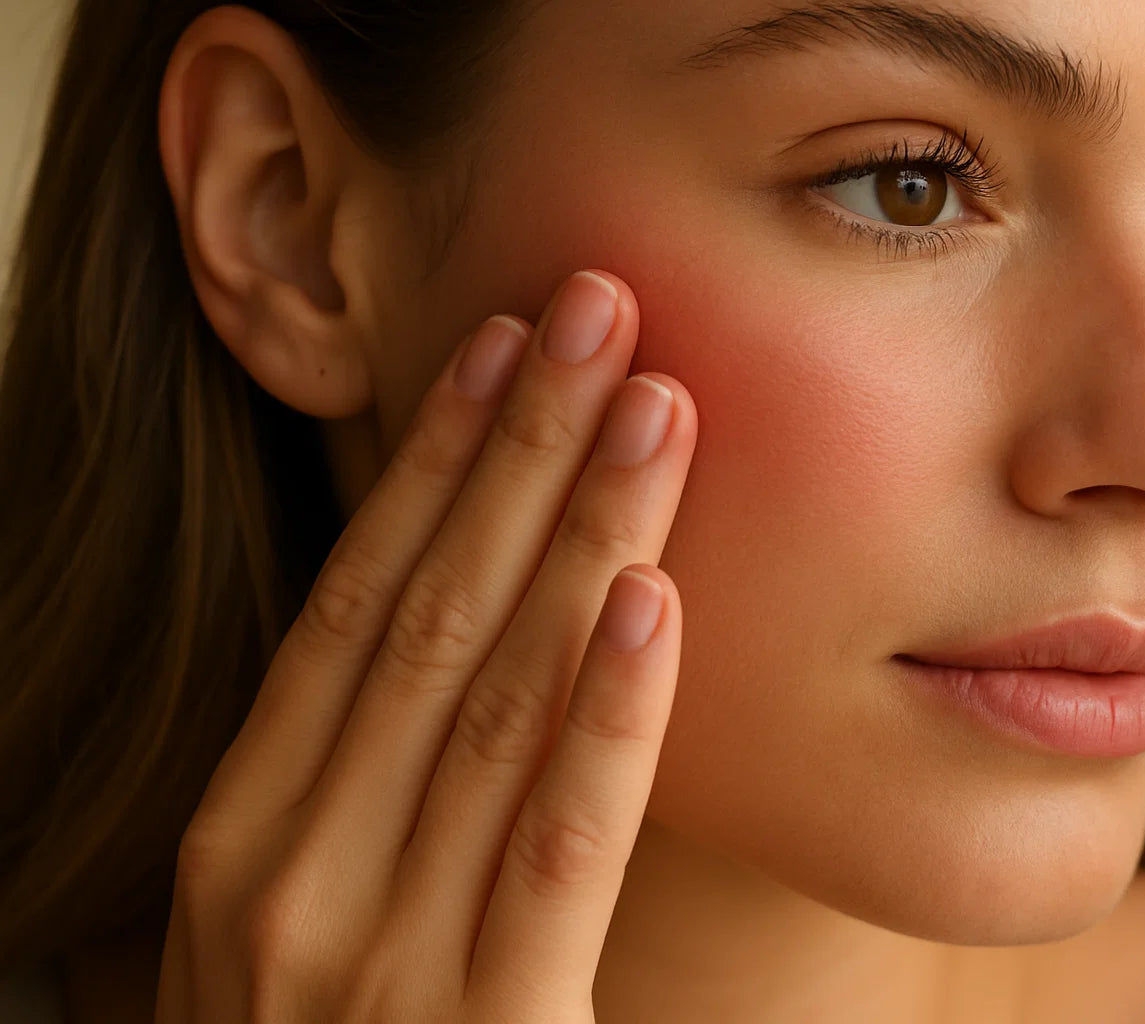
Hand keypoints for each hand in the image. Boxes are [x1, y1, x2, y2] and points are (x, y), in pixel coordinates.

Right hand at [153, 270, 695, 1021]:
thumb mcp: (320, 918)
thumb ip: (381, 792)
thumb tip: (487, 636)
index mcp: (251, 834)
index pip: (356, 603)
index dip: (435, 464)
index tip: (505, 344)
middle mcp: (288, 878)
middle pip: (426, 615)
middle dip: (518, 450)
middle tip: (596, 307)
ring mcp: (368, 965)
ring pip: (491, 699)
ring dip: (578, 535)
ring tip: (649, 404)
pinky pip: (554, 851)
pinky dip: (602, 719)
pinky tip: (652, 605)